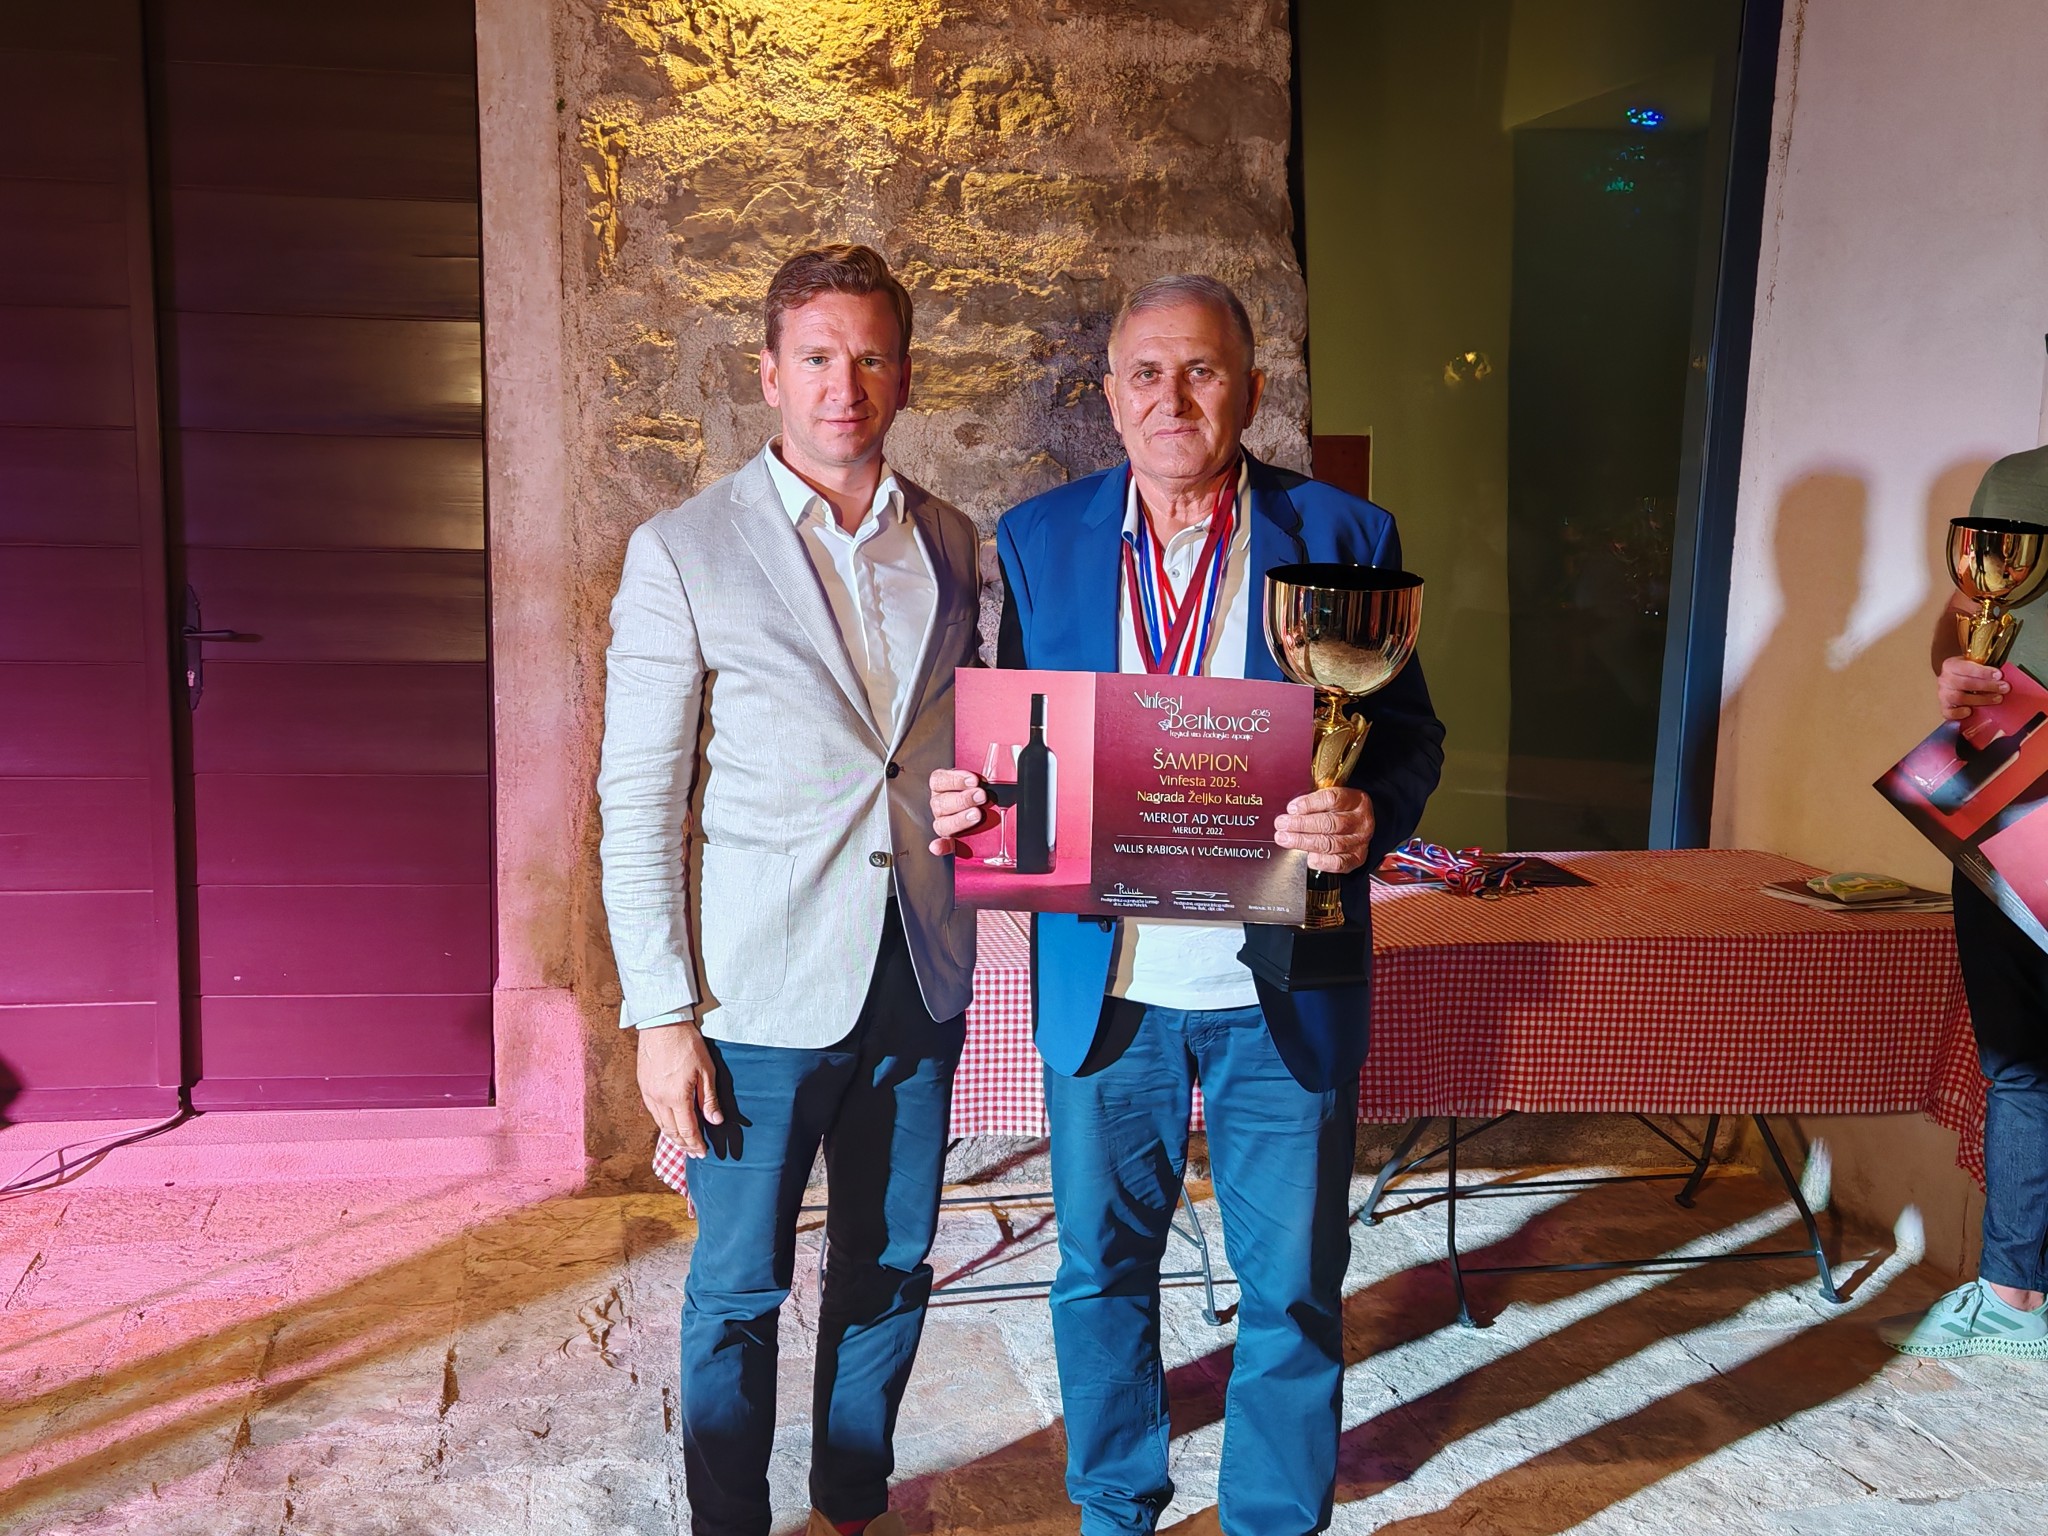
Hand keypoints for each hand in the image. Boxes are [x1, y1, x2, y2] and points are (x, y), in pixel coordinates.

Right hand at [637, 1021, 722, 1158]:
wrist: (662, 1024)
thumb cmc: (687, 1044)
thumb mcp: (706, 1070)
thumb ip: (709, 1099)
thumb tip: (715, 1121)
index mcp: (677, 1098)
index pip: (688, 1130)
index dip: (696, 1144)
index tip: (703, 1153)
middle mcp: (659, 1100)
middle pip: (672, 1131)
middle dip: (684, 1145)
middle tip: (694, 1153)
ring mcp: (648, 1093)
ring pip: (660, 1124)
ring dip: (672, 1136)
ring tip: (683, 1143)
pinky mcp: (643, 1086)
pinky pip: (652, 1112)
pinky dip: (662, 1123)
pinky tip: (669, 1124)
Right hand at [928, 766, 988, 855]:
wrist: (992, 808)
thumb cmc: (985, 789)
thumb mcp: (986, 777)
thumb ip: (989, 772)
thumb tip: (1011, 758)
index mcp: (943, 786)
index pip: (940, 780)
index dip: (955, 780)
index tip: (974, 780)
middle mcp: (940, 804)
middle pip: (941, 802)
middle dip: (963, 799)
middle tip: (981, 796)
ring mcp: (944, 822)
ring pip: (942, 823)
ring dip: (959, 819)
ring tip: (976, 815)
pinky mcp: (950, 841)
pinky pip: (942, 844)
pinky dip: (940, 846)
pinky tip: (939, 846)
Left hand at [1275, 786, 1375, 873]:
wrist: (1357, 828)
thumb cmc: (1339, 811)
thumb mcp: (1330, 800)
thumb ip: (1313, 802)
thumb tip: (1292, 810)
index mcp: (1356, 800)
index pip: (1332, 799)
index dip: (1310, 804)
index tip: (1292, 808)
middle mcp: (1361, 821)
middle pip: (1330, 823)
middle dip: (1301, 824)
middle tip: (1282, 825)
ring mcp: (1360, 841)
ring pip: (1330, 843)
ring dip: (1304, 842)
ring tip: (1285, 839)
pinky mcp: (1356, 858)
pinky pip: (1337, 863)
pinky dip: (1320, 861)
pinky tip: (1308, 857)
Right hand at [1938, 656, 2007, 719]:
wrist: (1958, 680)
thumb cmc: (1970, 673)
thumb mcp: (1977, 665)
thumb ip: (1987, 669)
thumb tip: (2003, 676)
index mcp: (1951, 665)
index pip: (1966, 668)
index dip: (1983, 672)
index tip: (1999, 675)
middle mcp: (1945, 680)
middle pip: (1965, 683)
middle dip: (1987, 686)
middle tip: (2004, 688)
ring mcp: (1943, 695)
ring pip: (1960, 698)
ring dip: (1981, 699)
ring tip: (1997, 699)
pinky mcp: (1945, 708)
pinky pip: (1949, 713)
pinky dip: (1960, 714)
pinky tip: (1970, 711)